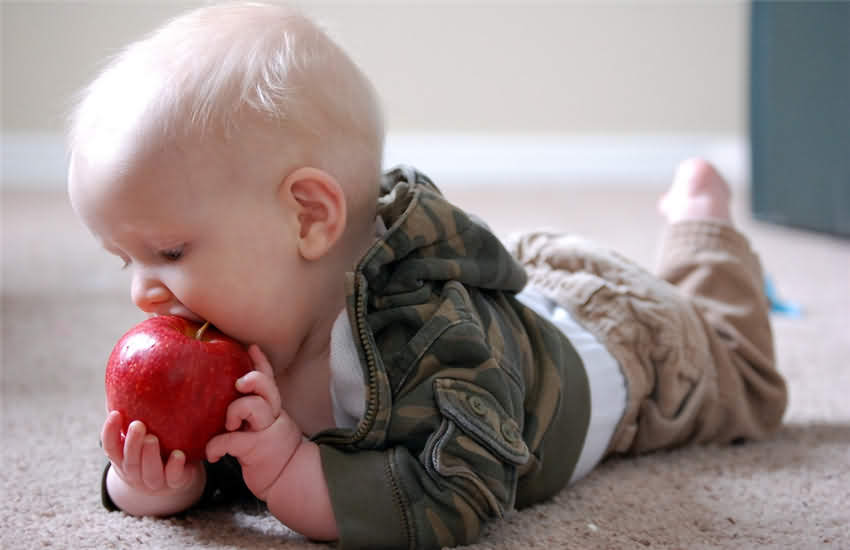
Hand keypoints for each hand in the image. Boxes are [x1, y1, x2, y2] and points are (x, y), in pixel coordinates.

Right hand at [101, 410, 201, 494]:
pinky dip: (174, 468)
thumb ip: (134, 410)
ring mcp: (153, 481)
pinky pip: (173, 478)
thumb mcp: (141, 432)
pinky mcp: (174, 483)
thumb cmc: (154, 446)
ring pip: (148, 472)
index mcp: (122, 458)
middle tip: (138, 425)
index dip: (109, 432)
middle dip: (132, 443)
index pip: (110, 447)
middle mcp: (135, 472)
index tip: (115, 413)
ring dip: (149, 456)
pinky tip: (178, 455)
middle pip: (129, 461)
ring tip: (152, 439)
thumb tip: (127, 375)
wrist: (172, 479)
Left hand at [206, 345, 303, 500]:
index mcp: (274, 409)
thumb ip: (256, 413)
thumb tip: (232, 401)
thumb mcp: (268, 428)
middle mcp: (273, 416)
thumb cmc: (272, 454)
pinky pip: (232, 440)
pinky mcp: (258, 450)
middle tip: (238, 383)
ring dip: (234, 411)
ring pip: (252, 406)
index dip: (261, 362)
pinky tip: (213, 454)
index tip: (250, 346)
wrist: (290, 480)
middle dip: (252, 379)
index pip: (269, 379)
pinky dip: (216, 446)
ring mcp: (268, 432)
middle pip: (266, 387)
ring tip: (229, 425)